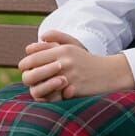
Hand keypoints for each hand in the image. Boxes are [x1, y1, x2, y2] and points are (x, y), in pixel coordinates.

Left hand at [18, 30, 134, 100]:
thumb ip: (57, 37)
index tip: (26, 70)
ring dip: (39, 90)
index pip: (31, 59)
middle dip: (29, 80)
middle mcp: (64, 62)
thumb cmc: (87, 60)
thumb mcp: (73, 45)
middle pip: (32, 74)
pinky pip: (54, 98)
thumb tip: (41, 37)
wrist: (110, 73)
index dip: (24, 66)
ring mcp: (69, 77)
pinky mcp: (75, 90)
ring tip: (40, 90)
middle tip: (31, 82)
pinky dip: (51, 98)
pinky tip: (53, 97)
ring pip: (40, 88)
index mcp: (61, 50)